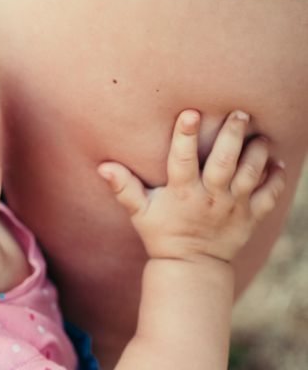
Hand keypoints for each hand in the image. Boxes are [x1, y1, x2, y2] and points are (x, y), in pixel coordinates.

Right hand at [97, 110, 285, 262]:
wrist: (191, 266)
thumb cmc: (162, 233)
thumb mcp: (139, 212)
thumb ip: (123, 187)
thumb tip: (103, 166)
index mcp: (182, 193)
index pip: (182, 160)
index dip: (185, 136)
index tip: (190, 113)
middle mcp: (210, 197)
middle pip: (224, 162)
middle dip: (233, 135)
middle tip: (240, 113)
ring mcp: (233, 207)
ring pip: (250, 174)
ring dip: (257, 152)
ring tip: (260, 135)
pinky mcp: (251, 216)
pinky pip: (270, 195)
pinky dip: (276, 178)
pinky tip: (276, 161)